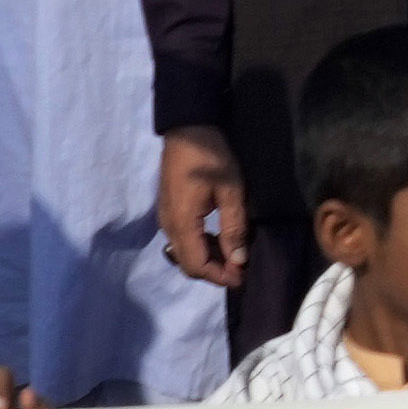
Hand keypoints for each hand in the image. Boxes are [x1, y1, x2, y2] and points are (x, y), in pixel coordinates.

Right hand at [159, 130, 247, 289]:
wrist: (188, 129)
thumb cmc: (212, 158)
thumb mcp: (230, 191)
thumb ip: (234, 227)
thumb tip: (238, 260)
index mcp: (181, 225)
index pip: (196, 265)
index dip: (218, 277)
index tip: (242, 279)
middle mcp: (168, 227)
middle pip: (187, 263)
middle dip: (213, 271)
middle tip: (240, 270)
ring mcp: (165, 218)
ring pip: (183, 252)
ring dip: (207, 259)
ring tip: (233, 256)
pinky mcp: (168, 210)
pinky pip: (182, 239)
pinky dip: (200, 246)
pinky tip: (219, 238)